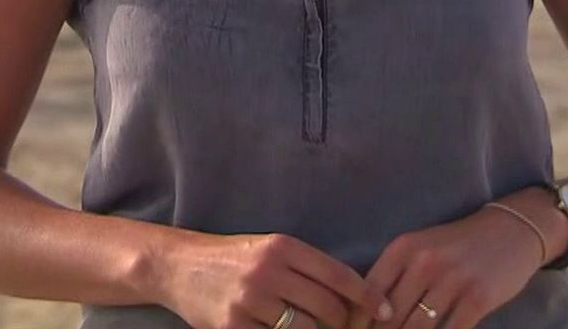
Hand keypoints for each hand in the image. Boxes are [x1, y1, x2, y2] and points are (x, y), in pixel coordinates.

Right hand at [162, 231, 394, 328]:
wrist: (180, 266)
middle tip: (347, 327)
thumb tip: (353, 297)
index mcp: (283, 247)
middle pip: (327, 307)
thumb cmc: (234, 258)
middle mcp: (268, 271)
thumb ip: (307, 268)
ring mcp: (250, 301)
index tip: (387, 310)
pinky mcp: (234, 326)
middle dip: (344, 322)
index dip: (367, 295)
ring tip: (312, 327)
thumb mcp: (270, 249)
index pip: (338, 274)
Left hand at [358, 207, 551, 328]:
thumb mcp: (421, 248)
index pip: (369, 293)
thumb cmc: (458, 245)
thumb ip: (395, 276)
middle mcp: (425, 262)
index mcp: (404, 248)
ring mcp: (453, 281)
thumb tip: (367, 316)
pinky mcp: (478, 299)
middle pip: (390, 317)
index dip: (359, 322)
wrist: (511, 231)